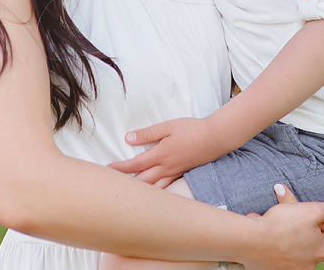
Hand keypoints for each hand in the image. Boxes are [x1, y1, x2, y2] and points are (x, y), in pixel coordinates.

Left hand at [107, 117, 222, 186]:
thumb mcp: (168, 126)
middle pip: (142, 181)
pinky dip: (156, 194)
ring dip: (140, 194)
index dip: (120, 168)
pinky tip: (152, 197)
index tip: (108, 170)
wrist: (215, 137)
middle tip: (113, 187)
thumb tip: (128, 138)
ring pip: (154, 189)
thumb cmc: (191, 129)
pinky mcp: (182, 174)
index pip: (135, 165)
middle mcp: (166, 168)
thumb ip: (148, 134)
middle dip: (126, 184)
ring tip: (128, 196)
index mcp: (160, 155)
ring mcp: (175, 174)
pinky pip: (166, 189)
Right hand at [242, 184, 323, 269]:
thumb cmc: (282, 225)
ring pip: (301, 244)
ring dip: (298, 228)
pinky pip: (282, 247)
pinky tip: (271, 221)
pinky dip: (281, 234)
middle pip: (322, 243)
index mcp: (322, 251)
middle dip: (321, 225)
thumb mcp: (312, 210)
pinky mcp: (273, 266)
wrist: (248, 241)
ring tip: (287, 211)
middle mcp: (309, 264)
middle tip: (316, 211)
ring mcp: (290, 267)